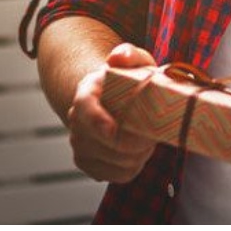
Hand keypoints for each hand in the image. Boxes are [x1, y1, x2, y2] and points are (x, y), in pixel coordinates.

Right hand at [66, 42, 157, 182]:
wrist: (114, 101)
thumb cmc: (128, 80)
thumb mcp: (134, 61)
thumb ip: (128, 54)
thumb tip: (117, 58)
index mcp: (86, 94)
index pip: (85, 110)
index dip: (99, 123)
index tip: (115, 130)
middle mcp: (77, 121)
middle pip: (106, 144)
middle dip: (136, 141)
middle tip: (153, 131)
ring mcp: (80, 145)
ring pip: (117, 162)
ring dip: (139, 155)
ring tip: (146, 138)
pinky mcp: (89, 164)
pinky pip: (119, 175)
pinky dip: (135, 167)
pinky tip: (138, 152)